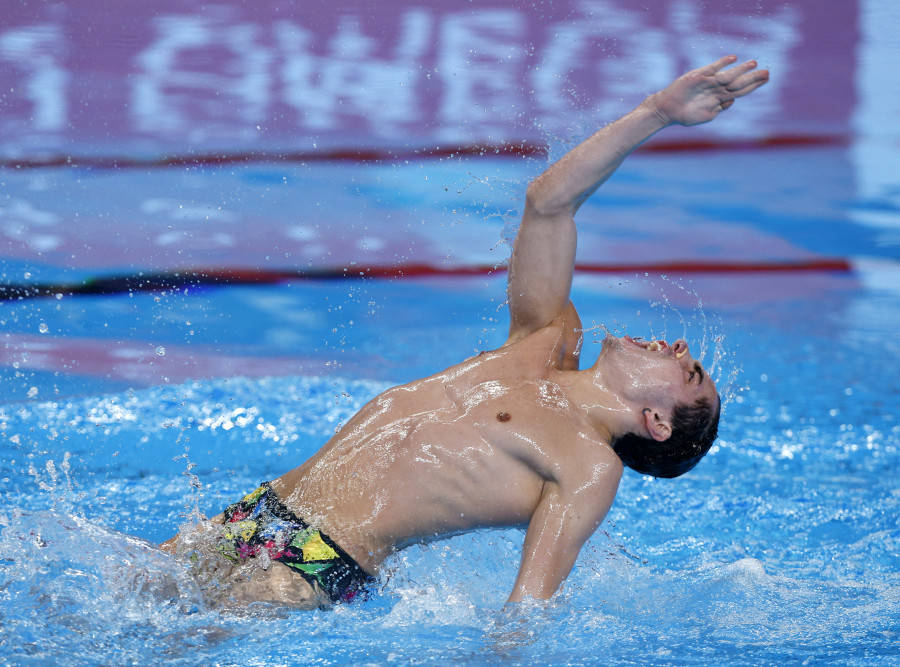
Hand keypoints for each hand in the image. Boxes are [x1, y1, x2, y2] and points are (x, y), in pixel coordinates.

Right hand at [648, 55, 768, 126]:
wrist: (668, 110)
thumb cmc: (686, 115)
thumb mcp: (707, 115)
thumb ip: (720, 108)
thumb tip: (732, 100)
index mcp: (720, 98)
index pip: (741, 90)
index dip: (754, 85)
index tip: (766, 79)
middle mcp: (717, 88)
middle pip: (739, 82)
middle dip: (753, 78)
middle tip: (768, 73)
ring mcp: (709, 81)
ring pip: (728, 75)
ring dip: (741, 70)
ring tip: (754, 63)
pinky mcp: (699, 76)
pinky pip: (713, 68)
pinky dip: (722, 63)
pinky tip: (733, 59)